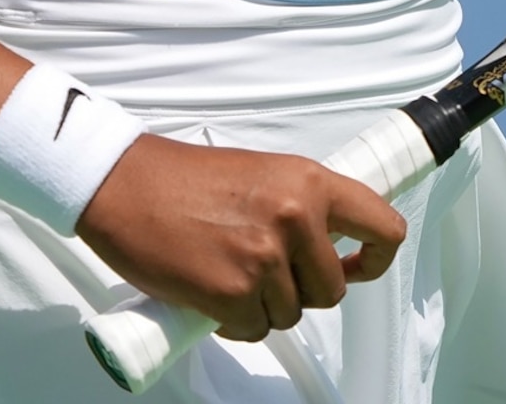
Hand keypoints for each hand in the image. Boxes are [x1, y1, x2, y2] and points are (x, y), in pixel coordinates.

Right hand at [76, 132, 408, 340]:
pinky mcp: (233, 293)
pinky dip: (233, 321)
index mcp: (308, 182)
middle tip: (262, 268)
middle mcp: (295, 217)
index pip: (382, 225)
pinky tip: (210, 290)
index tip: (362, 264)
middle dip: (301, 290)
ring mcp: (265, 258)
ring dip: (262, 305)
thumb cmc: (182, 179)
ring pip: (291, 313)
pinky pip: (254, 329)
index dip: (378, 256)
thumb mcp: (262, 175)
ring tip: (226, 269)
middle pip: (332, 289)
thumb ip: (302, 207)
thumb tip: (333, 247)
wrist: (123, 185)